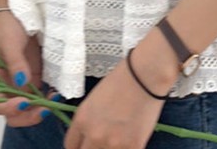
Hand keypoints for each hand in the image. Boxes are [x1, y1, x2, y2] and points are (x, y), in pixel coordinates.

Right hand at [0, 9, 57, 126]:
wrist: (20, 6)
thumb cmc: (8, 23)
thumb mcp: (9, 42)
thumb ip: (15, 63)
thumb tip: (22, 84)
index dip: (8, 109)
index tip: (22, 103)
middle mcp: (7, 82)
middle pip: (14, 110)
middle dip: (28, 115)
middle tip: (43, 110)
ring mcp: (23, 79)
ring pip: (30, 104)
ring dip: (40, 107)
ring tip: (53, 100)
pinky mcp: (36, 72)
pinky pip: (41, 91)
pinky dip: (48, 95)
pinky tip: (57, 92)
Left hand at [63, 40, 177, 148]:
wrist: (145, 75)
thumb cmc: (122, 79)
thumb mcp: (96, 99)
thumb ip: (91, 120)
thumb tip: (92, 134)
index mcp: (82, 120)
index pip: (71, 146)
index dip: (79, 146)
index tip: (85, 145)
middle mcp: (94, 134)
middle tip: (103, 143)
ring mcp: (113, 144)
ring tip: (119, 138)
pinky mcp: (133, 147)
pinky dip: (128, 148)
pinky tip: (132, 138)